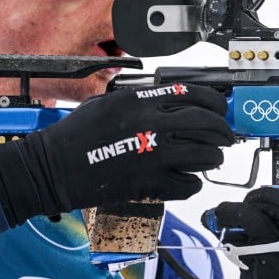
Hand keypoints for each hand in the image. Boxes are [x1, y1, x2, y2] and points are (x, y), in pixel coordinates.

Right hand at [0, 83, 234, 224]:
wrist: (52, 168)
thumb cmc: (75, 135)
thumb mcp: (107, 103)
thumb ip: (141, 100)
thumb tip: (174, 104)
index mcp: (139, 101)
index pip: (194, 94)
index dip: (216, 102)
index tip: (221, 109)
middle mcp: (151, 124)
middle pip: (206, 123)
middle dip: (223, 131)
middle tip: (227, 137)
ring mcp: (153, 155)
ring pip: (204, 154)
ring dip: (213, 157)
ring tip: (212, 158)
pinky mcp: (149, 183)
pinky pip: (188, 183)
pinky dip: (193, 183)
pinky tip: (189, 179)